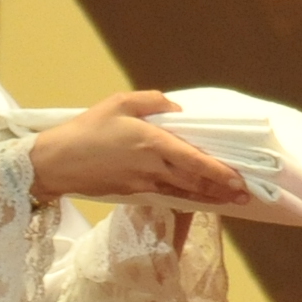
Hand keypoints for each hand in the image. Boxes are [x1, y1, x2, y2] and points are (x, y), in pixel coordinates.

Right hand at [27, 92, 247, 205]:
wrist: (56, 162)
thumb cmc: (86, 129)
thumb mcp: (119, 102)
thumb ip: (152, 102)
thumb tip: (177, 110)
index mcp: (151, 142)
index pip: (194, 160)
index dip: (219, 171)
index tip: (239, 178)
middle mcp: (151, 167)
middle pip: (195, 181)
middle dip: (221, 189)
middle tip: (245, 193)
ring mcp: (142, 183)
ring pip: (183, 192)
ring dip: (208, 196)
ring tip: (229, 199)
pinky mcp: (133, 193)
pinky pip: (166, 194)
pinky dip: (185, 196)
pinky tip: (196, 196)